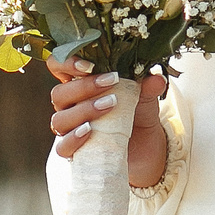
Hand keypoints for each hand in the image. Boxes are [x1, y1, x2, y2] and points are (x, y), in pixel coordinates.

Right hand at [47, 57, 168, 187]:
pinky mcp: (75, 151)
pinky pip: (62, 147)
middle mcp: (70, 105)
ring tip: (109, 105)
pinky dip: (73, 138)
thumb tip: (156, 79)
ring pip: (59, 120)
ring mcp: (70, 129)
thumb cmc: (137, 112)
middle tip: (111, 82)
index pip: (58, 66)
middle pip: (58, 94)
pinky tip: (89, 131)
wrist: (144, 144)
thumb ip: (148, 85)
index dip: (65, 62)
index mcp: (80, 84)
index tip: (89, 65)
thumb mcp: (145, 95)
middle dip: (83, 87)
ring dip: (83, 110)